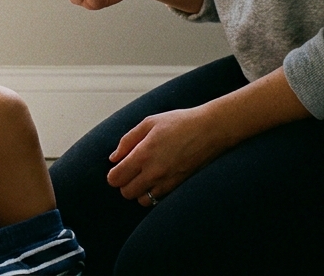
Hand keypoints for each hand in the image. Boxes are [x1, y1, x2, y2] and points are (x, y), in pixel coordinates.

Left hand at [106, 107, 227, 205]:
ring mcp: (167, 182)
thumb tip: (113, 158)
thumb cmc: (180, 123)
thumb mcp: (149, 122)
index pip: (115, 178)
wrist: (210, 130)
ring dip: (139, 191)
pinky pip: (158, 200)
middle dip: (124, 183)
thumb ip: (127, 141)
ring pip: (142, 200)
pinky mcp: (178, 186)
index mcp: (143, 154)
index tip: (118, 167)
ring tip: (144, 176)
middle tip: (131, 171)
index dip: (113, 174)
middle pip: (126, 193)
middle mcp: (154, 172)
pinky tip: (157, 179)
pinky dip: (153, 193)